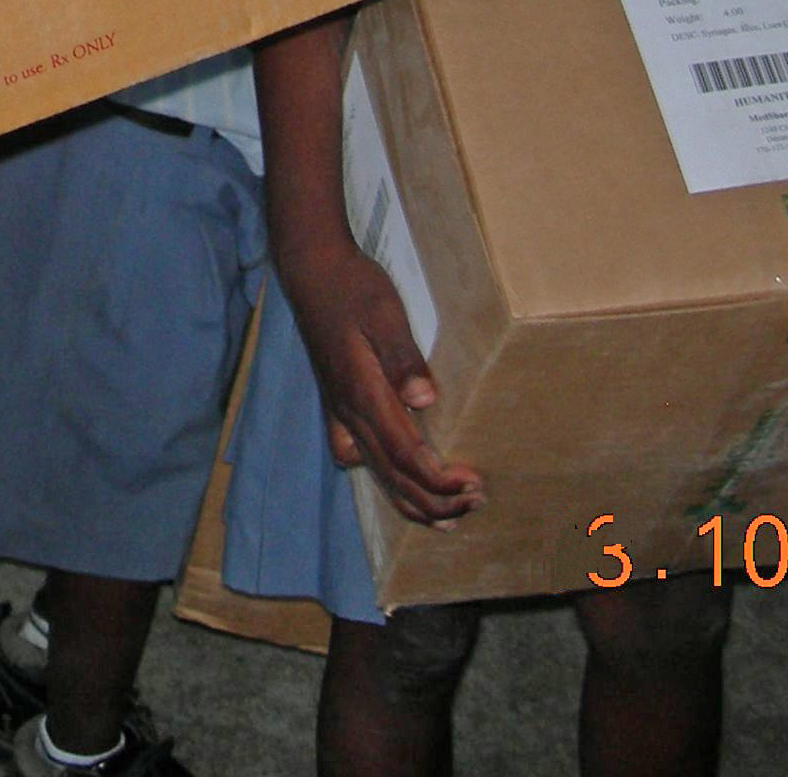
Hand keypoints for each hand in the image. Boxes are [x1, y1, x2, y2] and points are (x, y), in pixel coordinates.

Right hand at [289, 245, 484, 525]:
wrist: (312, 271)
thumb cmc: (353, 288)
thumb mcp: (384, 314)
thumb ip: (404, 358)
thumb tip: (425, 401)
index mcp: (363, 394)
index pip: (406, 455)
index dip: (440, 480)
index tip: (474, 485)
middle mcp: (349, 412)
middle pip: (393, 475)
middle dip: (435, 500)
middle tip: (475, 504)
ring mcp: (340, 411)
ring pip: (374, 472)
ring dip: (411, 499)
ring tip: (445, 517)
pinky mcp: (337, 404)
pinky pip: (357, 456)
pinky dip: (382, 480)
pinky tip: (395, 480)